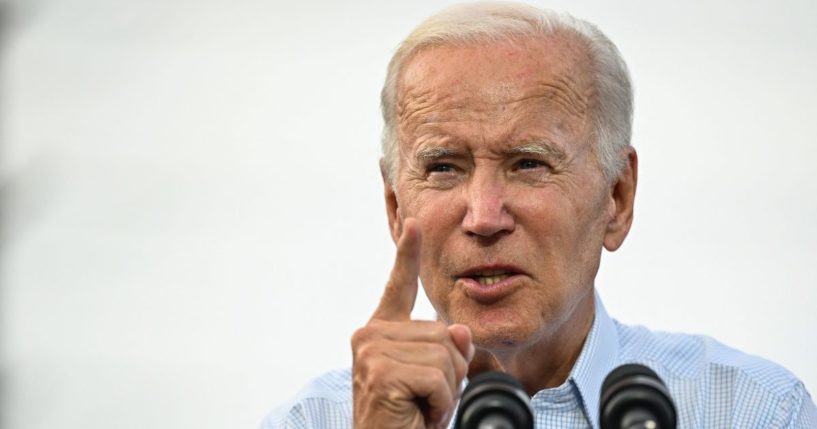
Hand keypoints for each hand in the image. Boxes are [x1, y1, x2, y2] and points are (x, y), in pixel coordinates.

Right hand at [352, 218, 474, 428]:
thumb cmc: (407, 418)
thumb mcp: (434, 380)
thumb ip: (446, 350)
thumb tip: (460, 331)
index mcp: (380, 333)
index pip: (398, 288)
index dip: (407, 255)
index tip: (414, 224)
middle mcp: (370, 336)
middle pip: (444, 333)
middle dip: (449, 373)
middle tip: (424, 400)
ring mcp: (373, 351)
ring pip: (445, 355)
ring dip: (444, 392)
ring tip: (419, 409)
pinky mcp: (382, 370)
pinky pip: (439, 377)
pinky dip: (439, 403)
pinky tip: (418, 415)